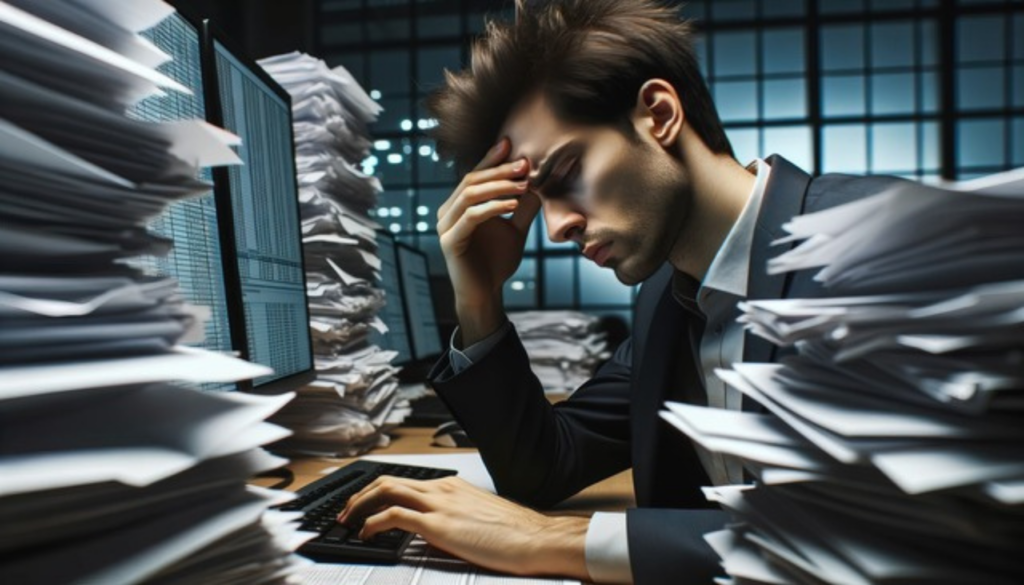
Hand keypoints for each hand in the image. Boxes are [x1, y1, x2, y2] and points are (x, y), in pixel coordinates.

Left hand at [337, 475, 588, 578]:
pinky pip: (394, 516)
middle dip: (360, 495)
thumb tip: (435, 531)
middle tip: (346, 511)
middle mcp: (442, 489)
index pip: (405, 480)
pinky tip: (366, 534)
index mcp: (452, 486)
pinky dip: (372, 523)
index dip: (378, 491)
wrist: (533, 538)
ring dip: (360, 505)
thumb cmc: (514, 533)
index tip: (366, 504)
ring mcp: (439, 504)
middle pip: (388, 480)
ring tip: (348, 521)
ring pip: (386, 491)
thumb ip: (454, 518)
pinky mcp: (438, 524)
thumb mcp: (478, 518)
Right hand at [436, 138, 541, 344]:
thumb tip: (538, 181)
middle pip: (471, 180)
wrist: (487, 293)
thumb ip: (523, 206)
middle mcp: (448, 211)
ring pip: (470, 194)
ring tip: (523, 184)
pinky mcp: (449, 240)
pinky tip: (512, 204)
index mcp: (459, 205)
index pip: (474, 175)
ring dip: (498, 186)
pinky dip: (493, 207)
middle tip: (525, 164)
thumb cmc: (497, 261)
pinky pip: (471, 216)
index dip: (491, 158)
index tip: (512, 144)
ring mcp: (445, 225)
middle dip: (500, 170)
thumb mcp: (516, 229)